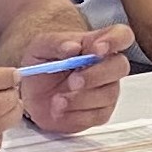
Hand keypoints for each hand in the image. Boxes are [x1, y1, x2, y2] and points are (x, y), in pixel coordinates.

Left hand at [16, 21, 129, 136]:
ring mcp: (106, 90)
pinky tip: (60, 111)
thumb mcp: (41, 47)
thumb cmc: (42, 64)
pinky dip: (76, 115)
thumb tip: (72, 47)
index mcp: (96, 43)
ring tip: (56, 100)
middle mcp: (106, 66)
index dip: (115, 41)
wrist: (30, 92)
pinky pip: (97, 116)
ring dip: (80, 99)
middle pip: (120, 66)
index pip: (121, 35)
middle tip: (72, 81)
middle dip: (96, 75)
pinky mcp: (100, 113)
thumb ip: (56, 44)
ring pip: (108, 94)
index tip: (97, 50)